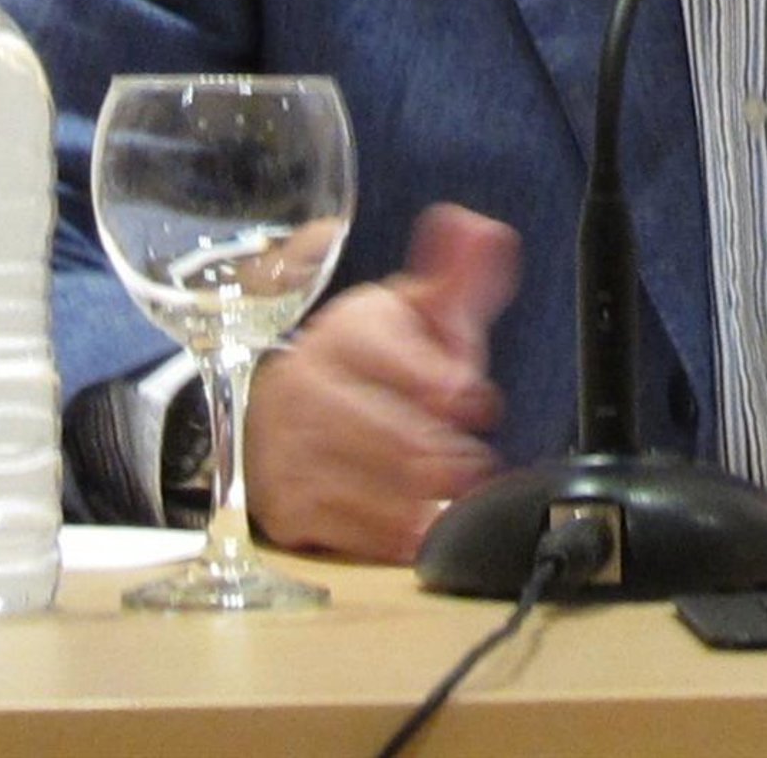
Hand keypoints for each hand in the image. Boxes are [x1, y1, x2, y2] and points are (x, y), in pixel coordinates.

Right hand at [245, 201, 519, 562]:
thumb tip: (482, 231)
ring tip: (459, 489)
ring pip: (383, 490)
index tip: (477, 400)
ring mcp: (292, 451)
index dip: (450, 385)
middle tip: (477, 461)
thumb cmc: (371, 362)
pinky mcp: (290, 508)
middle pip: (399, 437)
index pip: (399, 361)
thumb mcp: (414, 313)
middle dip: (450, 452)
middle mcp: (308, 388)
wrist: (283, 410)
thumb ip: (459, 276)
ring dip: (433, 496)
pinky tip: (424, 524)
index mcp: (346, 332)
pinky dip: (402, 535)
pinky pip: (359, 535)